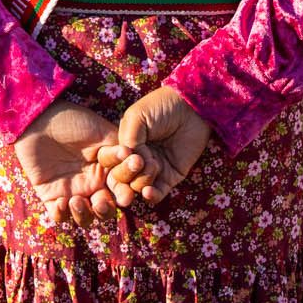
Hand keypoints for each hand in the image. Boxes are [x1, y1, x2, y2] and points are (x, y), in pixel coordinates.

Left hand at [14, 102, 119, 225]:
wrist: (40, 118)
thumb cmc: (73, 121)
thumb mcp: (101, 132)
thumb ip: (118, 151)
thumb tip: (137, 164)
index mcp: (106, 170)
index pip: (121, 190)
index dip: (125, 195)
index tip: (126, 196)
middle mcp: (91, 184)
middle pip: (105, 210)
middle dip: (105, 210)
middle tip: (101, 202)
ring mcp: (71, 191)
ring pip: (84, 217)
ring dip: (83, 215)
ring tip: (76, 201)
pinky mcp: (50, 195)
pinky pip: (59, 216)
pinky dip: (62, 215)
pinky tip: (62, 202)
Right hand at [100, 87, 211, 206]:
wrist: (192, 108)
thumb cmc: (162, 107)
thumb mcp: (137, 117)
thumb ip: (127, 138)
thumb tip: (126, 160)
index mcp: (125, 144)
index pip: (110, 161)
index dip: (113, 161)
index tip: (124, 153)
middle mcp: (136, 158)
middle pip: (121, 177)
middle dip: (126, 173)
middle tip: (139, 161)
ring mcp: (153, 169)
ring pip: (137, 186)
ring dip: (142, 179)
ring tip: (153, 164)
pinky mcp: (170, 177)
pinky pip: (157, 194)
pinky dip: (151, 195)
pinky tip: (149, 191)